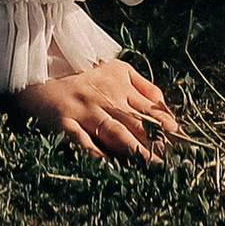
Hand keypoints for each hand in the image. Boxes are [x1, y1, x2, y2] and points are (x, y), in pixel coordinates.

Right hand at [16, 57, 180, 159]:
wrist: (38, 58)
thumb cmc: (80, 67)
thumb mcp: (116, 68)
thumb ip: (143, 86)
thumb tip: (168, 111)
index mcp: (122, 84)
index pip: (152, 110)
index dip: (169, 130)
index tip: (187, 147)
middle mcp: (107, 98)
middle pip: (137, 124)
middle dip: (158, 145)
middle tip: (176, 165)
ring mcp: (85, 110)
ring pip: (115, 132)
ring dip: (135, 150)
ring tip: (153, 167)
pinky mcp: (63, 121)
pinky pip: (81, 140)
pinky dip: (94, 153)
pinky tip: (106, 167)